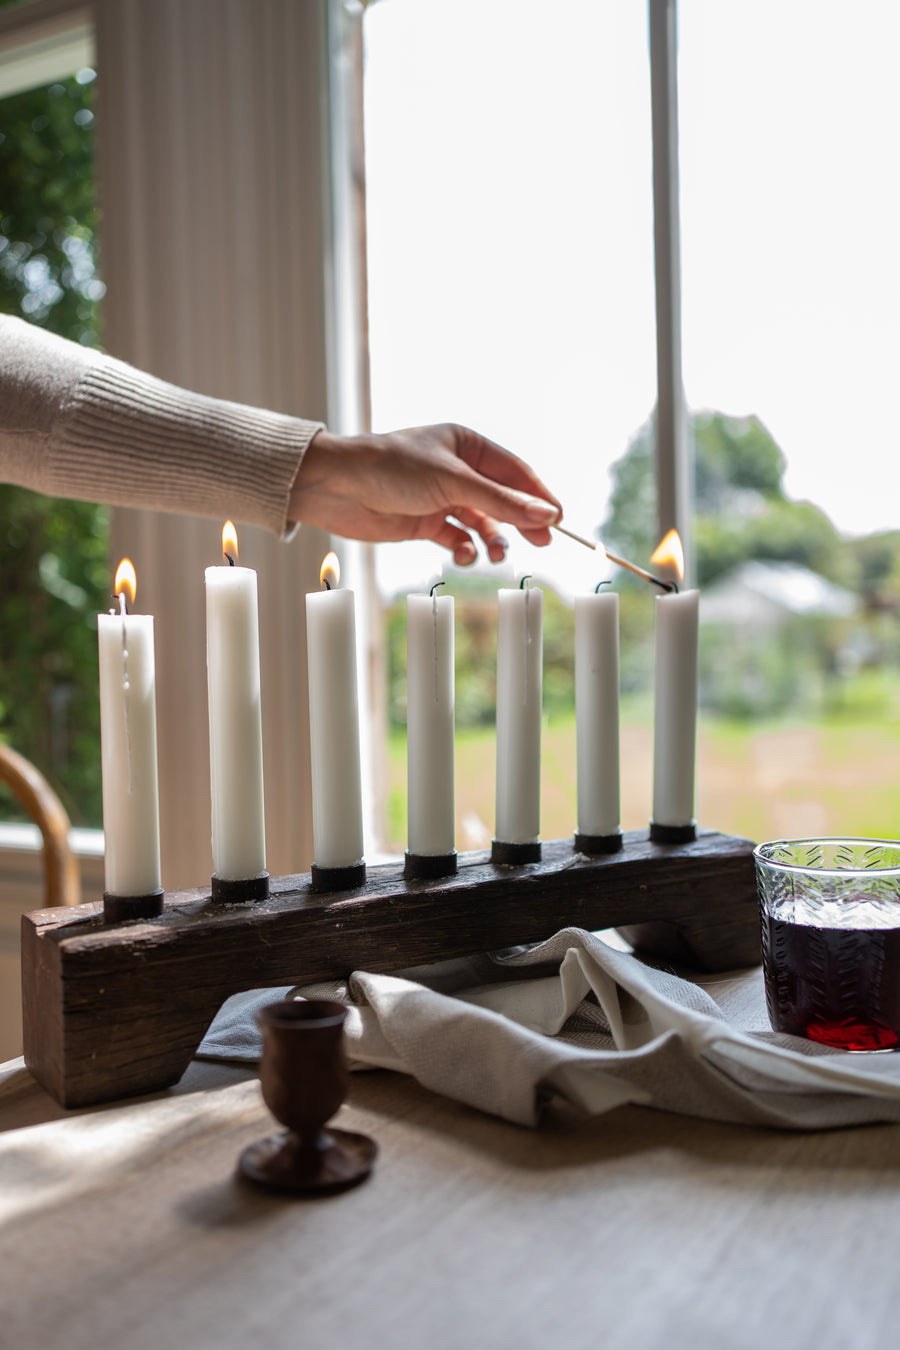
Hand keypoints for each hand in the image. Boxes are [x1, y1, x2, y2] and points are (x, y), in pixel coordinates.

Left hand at [288, 424, 561, 565]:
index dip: (538, 496)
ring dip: (492, 540)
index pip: (515, 471)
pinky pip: (457, 539)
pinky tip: (461, 556)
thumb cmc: (390, 469)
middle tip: (541, 544)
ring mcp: (441, 497)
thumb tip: (547, 515)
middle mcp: (457, 470)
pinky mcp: (423, 523)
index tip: (559, 521)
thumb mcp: (452, 483)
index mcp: (466, 444)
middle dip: (520, 522)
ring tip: (496, 554)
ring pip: (482, 523)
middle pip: (503, 499)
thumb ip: (501, 502)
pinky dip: (464, 550)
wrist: (334, 488)